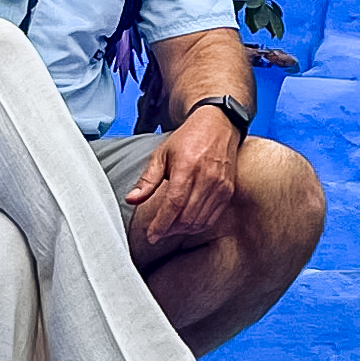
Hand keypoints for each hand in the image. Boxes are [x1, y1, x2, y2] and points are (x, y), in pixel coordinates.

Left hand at [120, 110, 240, 255]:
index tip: (151, 236)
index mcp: (187, 168)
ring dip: (182, 230)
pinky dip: (198, 225)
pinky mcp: (228, 191)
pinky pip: (212, 217)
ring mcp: (220, 186)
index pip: (173, 205)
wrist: (218, 125)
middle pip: (187, 217)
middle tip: (157, 233)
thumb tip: (131, 200)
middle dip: (169, 230)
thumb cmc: (188, 139)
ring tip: (169, 228)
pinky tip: (186, 223)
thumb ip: (147, 180)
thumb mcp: (162, 154)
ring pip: (200, 220)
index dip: (161, 224)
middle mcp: (206, 178)